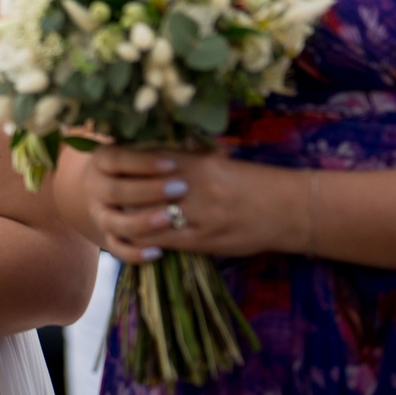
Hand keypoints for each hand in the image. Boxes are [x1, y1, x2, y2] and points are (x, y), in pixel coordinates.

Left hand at [87, 145, 302, 263]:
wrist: (288, 208)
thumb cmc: (252, 181)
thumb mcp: (217, 161)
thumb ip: (185, 157)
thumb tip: (155, 152)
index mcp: (196, 163)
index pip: (146, 164)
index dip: (125, 169)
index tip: (112, 170)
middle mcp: (195, 188)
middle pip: (142, 192)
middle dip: (123, 195)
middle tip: (107, 195)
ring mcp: (200, 216)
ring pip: (150, 219)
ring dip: (132, 220)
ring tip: (119, 217)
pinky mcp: (207, 241)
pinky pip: (168, 242)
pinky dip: (151, 241)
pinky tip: (142, 239)